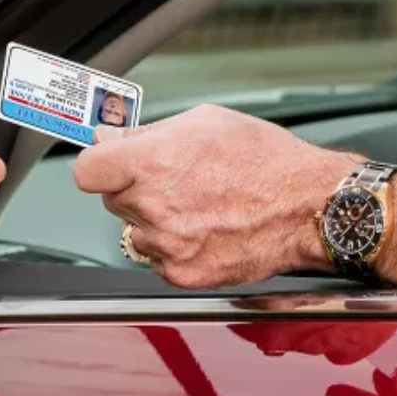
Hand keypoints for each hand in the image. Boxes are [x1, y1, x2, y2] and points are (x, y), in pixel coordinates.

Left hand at [74, 105, 351, 287]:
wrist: (310, 207)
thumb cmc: (265, 160)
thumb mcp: (204, 122)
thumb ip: (145, 133)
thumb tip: (107, 136)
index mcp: (151, 163)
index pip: (86, 171)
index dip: (99, 165)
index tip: (109, 164)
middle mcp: (153, 206)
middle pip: (112, 199)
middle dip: (135, 188)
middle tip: (176, 180)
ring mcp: (167, 244)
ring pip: (135, 230)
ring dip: (154, 220)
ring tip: (198, 206)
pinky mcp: (182, 273)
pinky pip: (157, 258)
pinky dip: (174, 247)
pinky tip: (206, 229)